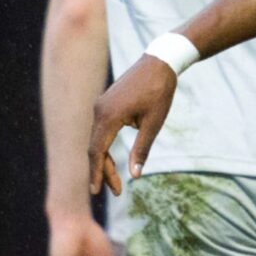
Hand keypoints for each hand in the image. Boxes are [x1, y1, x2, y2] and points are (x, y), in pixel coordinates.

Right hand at [89, 56, 178, 192]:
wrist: (160, 63)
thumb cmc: (160, 92)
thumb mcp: (154, 123)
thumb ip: (142, 149)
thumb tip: (135, 176)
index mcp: (109, 116)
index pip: (98, 151)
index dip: (97, 173)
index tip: (96, 192)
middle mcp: (99, 111)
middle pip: (95, 148)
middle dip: (104, 171)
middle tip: (117, 192)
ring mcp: (100, 106)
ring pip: (97, 139)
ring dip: (105, 160)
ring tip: (117, 181)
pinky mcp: (105, 104)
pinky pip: (101, 129)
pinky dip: (105, 146)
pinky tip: (113, 160)